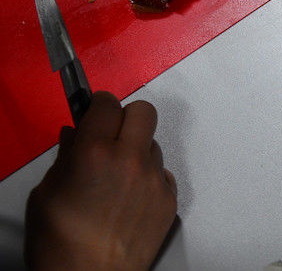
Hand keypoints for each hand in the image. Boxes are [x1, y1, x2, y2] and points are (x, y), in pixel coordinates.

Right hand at [24, 92, 177, 270]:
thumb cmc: (62, 245)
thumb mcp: (45, 193)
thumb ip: (64, 156)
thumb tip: (74, 135)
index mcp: (94, 153)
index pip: (107, 103)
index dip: (98, 105)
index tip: (94, 111)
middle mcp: (130, 160)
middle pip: (143, 111)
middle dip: (126, 117)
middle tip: (111, 133)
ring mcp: (154, 179)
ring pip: (153, 143)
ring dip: (137, 150)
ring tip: (116, 176)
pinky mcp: (169, 198)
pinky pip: (162, 172)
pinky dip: (148, 177)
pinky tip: (129, 196)